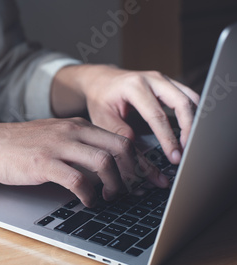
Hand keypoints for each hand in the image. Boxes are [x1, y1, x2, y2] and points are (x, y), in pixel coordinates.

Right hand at [0, 118, 168, 206]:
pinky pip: (78, 180)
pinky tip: (87, 202)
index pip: (120, 138)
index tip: (150, 178)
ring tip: (109, 198)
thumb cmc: (19, 145)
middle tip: (133, 191)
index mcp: (77, 125)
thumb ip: (78, 146)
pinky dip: (89, 194)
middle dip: (134, 173)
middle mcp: (72, 131)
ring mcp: (58, 146)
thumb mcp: (54, 138)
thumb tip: (103, 168)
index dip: (140, 161)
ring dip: (114, 184)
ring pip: (104, 161)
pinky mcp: (44, 163)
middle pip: (120, 147)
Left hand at [52, 65, 199, 163]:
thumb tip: (137, 150)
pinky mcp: (168, 84)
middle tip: (186, 151)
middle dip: (189, 129)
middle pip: (182, 103)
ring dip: (194, 121)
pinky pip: (188, 97)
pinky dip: (192, 114)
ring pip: (191, 98)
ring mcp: (163, 80)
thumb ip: (119, 132)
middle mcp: (152, 79)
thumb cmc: (100, 98)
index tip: (174, 156)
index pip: (157, 115)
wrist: (100, 79)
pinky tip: (189, 130)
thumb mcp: (102, 117)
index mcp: (134, 87)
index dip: (168, 138)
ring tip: (189, 143)